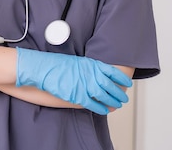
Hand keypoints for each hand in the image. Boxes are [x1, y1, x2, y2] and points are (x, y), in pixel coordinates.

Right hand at [16, 47, 132, 114]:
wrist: (43, 69)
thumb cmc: (57, 64)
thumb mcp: (77, 61)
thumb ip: (89, 67)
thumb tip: (98, 73)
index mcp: (91, 64)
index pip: (112, 71)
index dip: (122, 78)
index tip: (127, 83)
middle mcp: (90, 75)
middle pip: (111, 86)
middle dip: (119, 93)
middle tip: (124, 97)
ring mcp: (84, 85)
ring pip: (104, 96)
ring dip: (113, 102)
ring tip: (117, 105)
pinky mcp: (77, 96)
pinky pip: (93, 104)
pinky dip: (101, 108)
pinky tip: (105, 110)